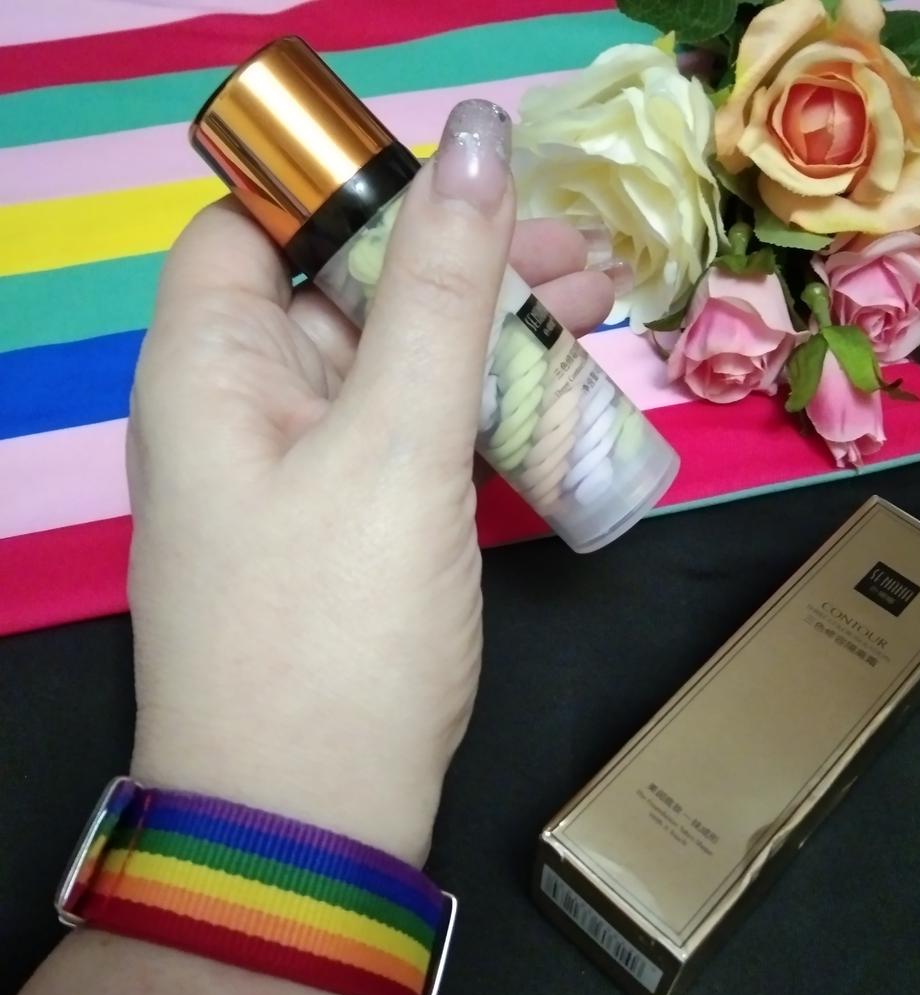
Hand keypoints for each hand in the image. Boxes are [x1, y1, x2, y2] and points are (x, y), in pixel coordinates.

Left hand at [126, 102, 613, 864]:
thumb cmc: (338, 623)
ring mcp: (301, 466)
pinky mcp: (353, 518)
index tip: (465, 191)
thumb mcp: (397, 443)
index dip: (354, 190)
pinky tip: (552, 388)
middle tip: (575, 256)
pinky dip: (478, 403)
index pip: (261, 223)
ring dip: (486, 331)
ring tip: (594, 305)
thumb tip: (479, 139)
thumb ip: (441, 290)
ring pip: (394, 362)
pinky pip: (413, 430)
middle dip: (460, 263)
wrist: (317, 816)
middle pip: (349, 289)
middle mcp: (242, 404)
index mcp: (211, 363)